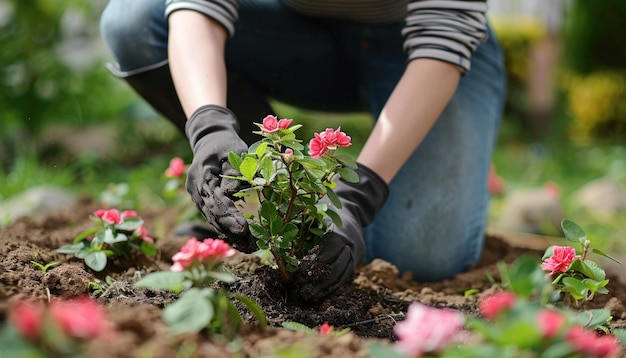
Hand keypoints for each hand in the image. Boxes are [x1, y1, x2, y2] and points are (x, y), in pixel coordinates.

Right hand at [185, 105, 253, 250]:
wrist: (210, 139)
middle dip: (232, 231)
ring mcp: (196, 196)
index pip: (216, 200)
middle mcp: (195, 188)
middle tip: (251, 246)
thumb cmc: (225, 144)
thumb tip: (231, 192)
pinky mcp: (201, 201)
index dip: (230, 216)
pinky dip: (225, 229)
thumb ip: (232, 170)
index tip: (244, 230)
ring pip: (212, 219)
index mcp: (201, 174)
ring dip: (230, 234)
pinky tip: (239, 241)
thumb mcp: (233, 150)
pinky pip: (212, 217)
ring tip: (248, 248)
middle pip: (213, 214)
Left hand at [298, 164, 388, 299]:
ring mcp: (357, 253)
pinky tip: (319, 294)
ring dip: (326, 288)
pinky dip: (332, 287)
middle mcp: (352, 243)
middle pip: (338, 265)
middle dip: (320, 280)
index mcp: (341, 229)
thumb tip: (275, 241)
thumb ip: (298, 225)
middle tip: (302, 290)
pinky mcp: (356, 261)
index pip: (331, 247)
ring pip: (343, 275)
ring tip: (309, 296)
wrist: (351, 209)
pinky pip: (345, 277)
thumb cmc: (325, 209)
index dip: (315, 261)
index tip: (300, 273)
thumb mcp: (313, 212)